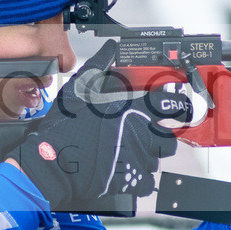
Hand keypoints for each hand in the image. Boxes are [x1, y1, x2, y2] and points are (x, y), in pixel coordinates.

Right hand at [10, 40, 189, 208]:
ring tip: (128, 154)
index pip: (171, 104)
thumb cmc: (66, 127)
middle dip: (162, 137)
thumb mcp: (80, 87)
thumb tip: (110, 47)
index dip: (177, 105)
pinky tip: (126, 172)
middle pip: (170, 139)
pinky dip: (139, 179)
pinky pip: (146, 182)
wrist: (54, 161)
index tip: (176, 108)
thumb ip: (100, 65)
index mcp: (133, 110)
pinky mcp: (131, 180)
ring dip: (147, 157)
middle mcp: (141, 134)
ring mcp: (138, 159)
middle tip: (148, 136)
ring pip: (156, 160)